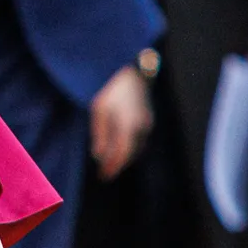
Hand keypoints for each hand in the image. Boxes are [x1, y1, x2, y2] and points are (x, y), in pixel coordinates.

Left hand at [89, 64, 152, 179]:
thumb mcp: (99, 110)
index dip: (113, 167)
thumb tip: (98, 155)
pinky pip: (140, 139)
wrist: (130, 70)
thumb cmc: (111, 88)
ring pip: (137, 147)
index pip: (122, 154)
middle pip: (131, 153)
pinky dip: (130, 147)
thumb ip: (100, 134)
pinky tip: (119, 148)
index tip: (103, 177)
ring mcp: (148, 122)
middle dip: (118, 164)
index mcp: (129, 126)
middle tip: (105, 173)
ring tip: (110, 163)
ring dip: (124, 157)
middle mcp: (142, 127)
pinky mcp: (148, 118)